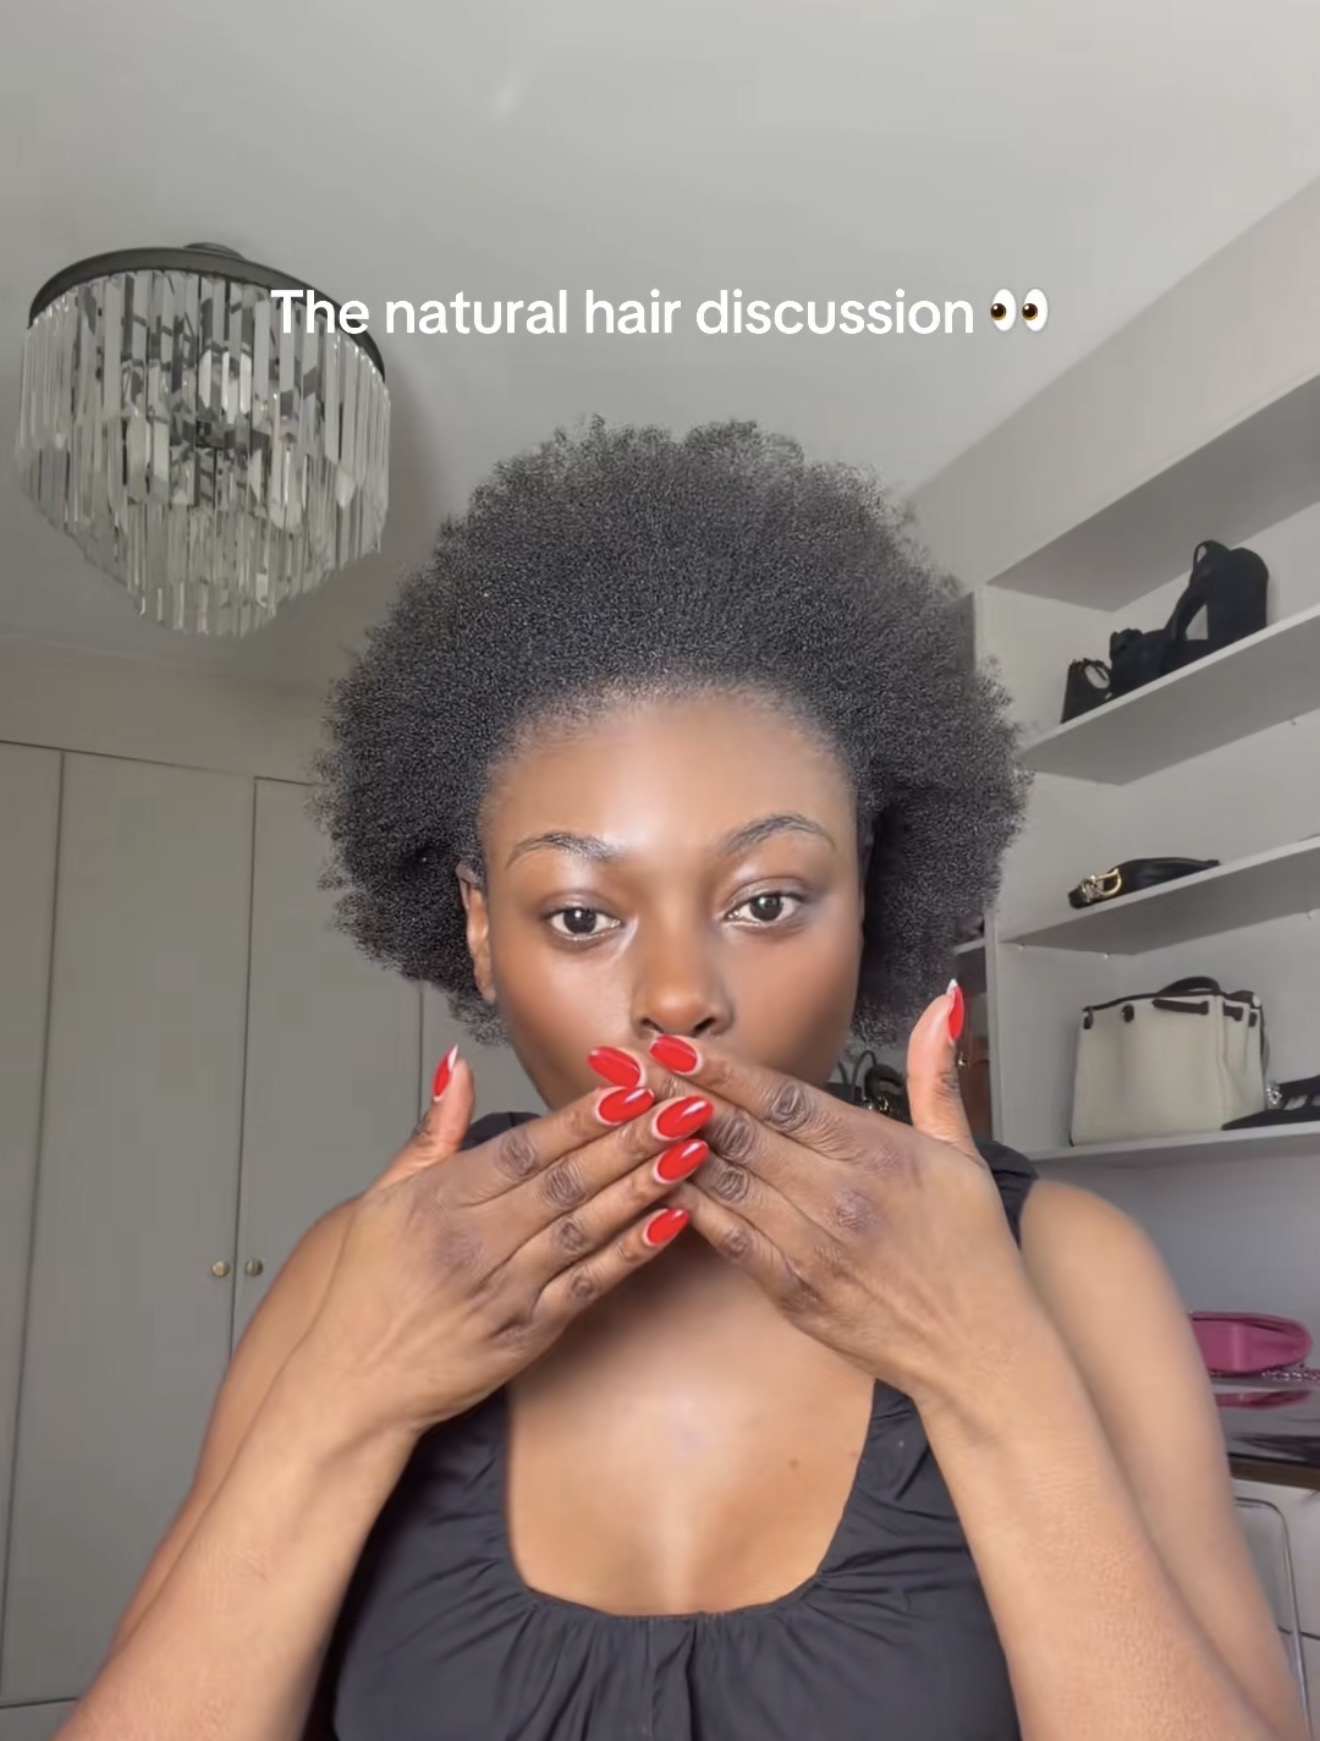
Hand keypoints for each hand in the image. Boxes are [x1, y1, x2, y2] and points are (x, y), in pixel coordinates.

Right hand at [297, 1049, 714, 1439]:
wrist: (355, 1385)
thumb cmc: (369, 1285)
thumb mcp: (384, 1196)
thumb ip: (433, 1130)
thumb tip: (461, 1064)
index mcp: (443, 1200)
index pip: (526, 1148)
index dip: (583, 1116)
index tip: (633, 1084)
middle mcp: (478, 1242)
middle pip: (567, 1181)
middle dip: (633, 1139)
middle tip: (687, 1105)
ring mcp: (508, 1290)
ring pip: (587, 1228)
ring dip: (644, 1187)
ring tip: (693, 1150)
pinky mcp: (530, 1333)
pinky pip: (590, 1285)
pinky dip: (632, 1252)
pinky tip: (673, 1221)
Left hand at [639, 991, 1037, 1409]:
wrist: (978, 1352)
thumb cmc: (971, 1249)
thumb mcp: (961, 1153)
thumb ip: (934, 1075)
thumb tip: (939, 1004)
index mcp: (876, 1153)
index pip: (783, 1100)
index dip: (721, 1071)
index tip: (672, 1044)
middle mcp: (837, 1196)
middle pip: (739, 1135)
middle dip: (673, 1096)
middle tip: (620, 1065)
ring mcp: (811, 1248)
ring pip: (723, 1185)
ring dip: (667, 1147)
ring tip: (620, 1115)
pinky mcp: (792, 1292)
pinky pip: (728, 1241)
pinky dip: (689, 1210)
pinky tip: (651, 1183)